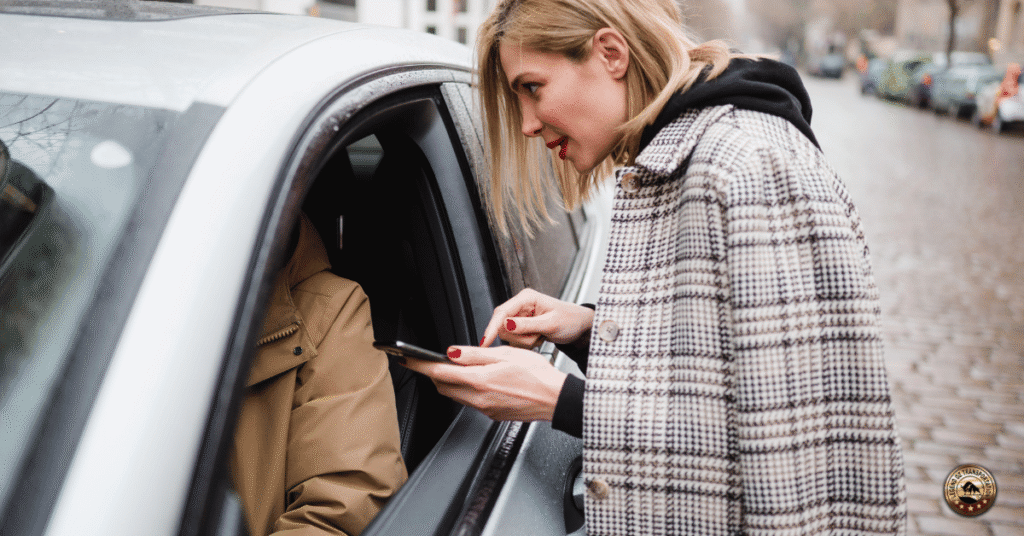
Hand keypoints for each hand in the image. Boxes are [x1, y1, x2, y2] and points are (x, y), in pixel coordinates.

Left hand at [398, 345, 566, 421]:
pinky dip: (465, 390)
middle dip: (433, 374)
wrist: (555, 399)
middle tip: (430, 361)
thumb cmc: (537, 375)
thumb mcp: (505, 355)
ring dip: (449, 382)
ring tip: (455, 368)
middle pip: (443, 386)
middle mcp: (478, 398)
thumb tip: (451, 353)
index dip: (419, 365)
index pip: (438, 372)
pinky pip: (470, 402)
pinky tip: (477, 380)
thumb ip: (474, 354)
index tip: (406, 359)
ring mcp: (484, 409)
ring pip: (455, 395)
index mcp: (479, 381)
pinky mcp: (492, 414)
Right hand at [479, 289, 594, 348]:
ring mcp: (520, 317)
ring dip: (525, 341)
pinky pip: (515, 341)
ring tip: (541, 336)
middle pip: (502, 326)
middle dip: (519, 337)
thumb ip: (528, 325)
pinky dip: (527, 344)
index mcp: (526, 298)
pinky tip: (539, 338)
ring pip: (508, 336)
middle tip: (538, 336)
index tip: (484, 342)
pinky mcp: (521, 327)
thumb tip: (506, 324)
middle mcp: (520, 305)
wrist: (579, 326)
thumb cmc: (570, 320)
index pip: (502, 312)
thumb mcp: (551, 323)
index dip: (491, 328)